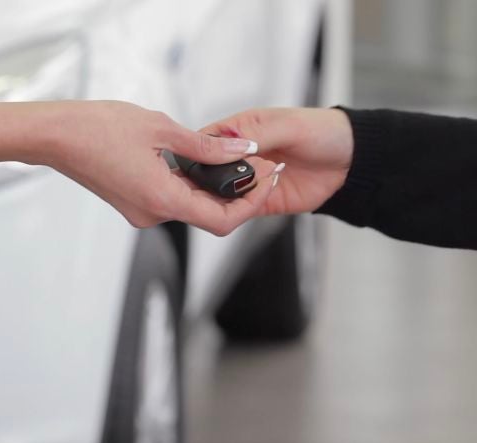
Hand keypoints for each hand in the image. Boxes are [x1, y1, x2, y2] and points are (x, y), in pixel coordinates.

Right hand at [0, 100, 281, 234]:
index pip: (223, 220)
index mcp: (162, 199)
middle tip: (255, 163)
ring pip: (190, 208)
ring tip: (227, 156)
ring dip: (212, 188)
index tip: (266, 179)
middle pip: (209, 217)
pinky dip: (189, 186)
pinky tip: (195, 160)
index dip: (251, 203)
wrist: (56, 137)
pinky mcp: (132, 204)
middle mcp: (152, 214)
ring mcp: (141, 212)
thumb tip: (240, 149)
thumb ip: (206, 145)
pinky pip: (170, 200)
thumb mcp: (161, 128)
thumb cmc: (97, 129)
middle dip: (237, 194)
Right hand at [201, 108, 353, 215]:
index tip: (197, 158)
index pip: (205, 142)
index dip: (197, 150)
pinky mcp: (261, 202)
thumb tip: (225, 146)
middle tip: (222, 175)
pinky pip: (243, 210)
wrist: (352, 161)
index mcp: (239, 131)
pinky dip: (246, 207)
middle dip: (209, 177)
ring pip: (220, 194)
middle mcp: (240, 158)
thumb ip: (255, 136)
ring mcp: (249, 181)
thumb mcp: (287, 126)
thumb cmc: (323, 132)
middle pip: (207, 172)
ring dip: (229, 193)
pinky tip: (262, 194)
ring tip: (251, 182)